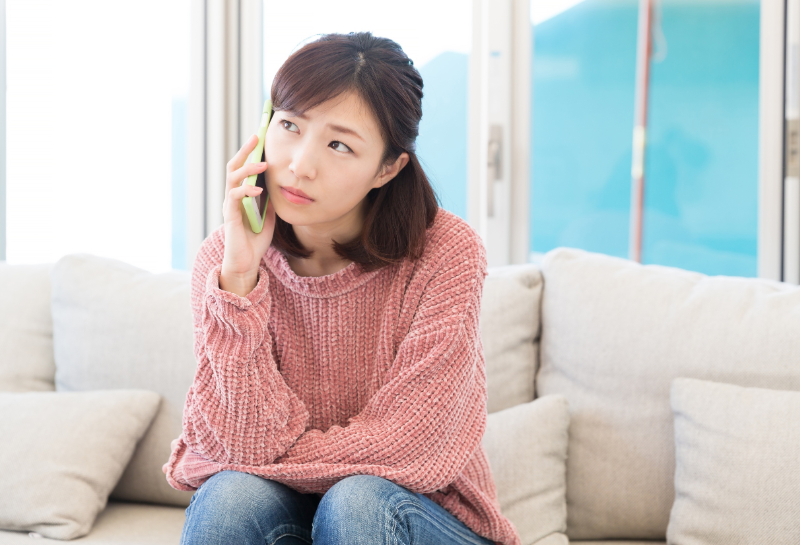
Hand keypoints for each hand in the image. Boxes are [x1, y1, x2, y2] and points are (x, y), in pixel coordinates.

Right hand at [220, 134, 276, 295]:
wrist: (246, 263)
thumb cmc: (255, 240)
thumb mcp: (269, 215)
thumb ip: (270, 200)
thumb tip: (278, 184)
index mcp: (240, 196)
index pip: (241, 169)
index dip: (248, 153)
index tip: (259, 139)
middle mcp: (232, 198)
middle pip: (232, 167)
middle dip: (244, 152)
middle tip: (256, 138)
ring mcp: (230, 206)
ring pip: (232, 179)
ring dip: (247, 169)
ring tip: (262, 164)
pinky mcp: (230, 217)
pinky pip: (234, 198)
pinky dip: (246, 191)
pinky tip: (258, 190)